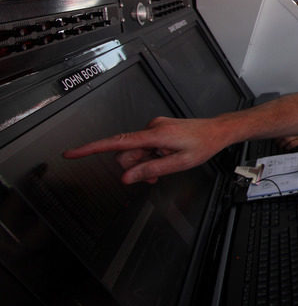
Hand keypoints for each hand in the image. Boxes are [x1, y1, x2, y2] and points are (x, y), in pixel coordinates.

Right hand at [62, 115, 231, 183]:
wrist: (217, 132)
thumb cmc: (202, 145)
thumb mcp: (178, 164)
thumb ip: (151, 170)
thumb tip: (127, 177)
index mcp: (154, 135)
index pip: (116, 143)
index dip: (91, 149)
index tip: (72, 153)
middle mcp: (151, 128)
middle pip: (126, 153)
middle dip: (135, 166)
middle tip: (155, 173)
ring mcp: (154, 128)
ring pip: (135, 152)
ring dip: (145, 163)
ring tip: (164, 165)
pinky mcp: (157, 130)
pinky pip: (144, 147)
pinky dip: (150, 157)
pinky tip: (163, 160)